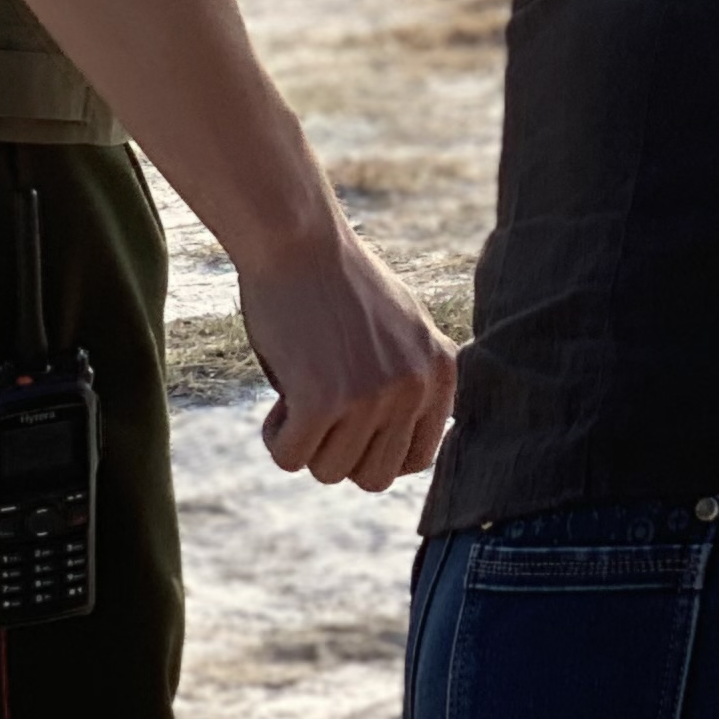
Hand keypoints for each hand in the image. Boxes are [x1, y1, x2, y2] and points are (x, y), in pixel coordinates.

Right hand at [240, 231, 457, 489]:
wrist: (299, 242)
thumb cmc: (339, 286)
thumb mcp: (401, 334)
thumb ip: (410, 386)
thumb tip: (399, 463)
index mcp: (442, 373)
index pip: (417, 460)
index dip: (374, 450)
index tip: (350, 421)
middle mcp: (417, 388)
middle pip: (373, 477)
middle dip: (338, 452)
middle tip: (319, 408)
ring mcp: (374, 396)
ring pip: (329, 472)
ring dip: (305, 442)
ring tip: (300, 391)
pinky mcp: (324, 399)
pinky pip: (290, 459)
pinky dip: (275, 436)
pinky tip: (282, 393)